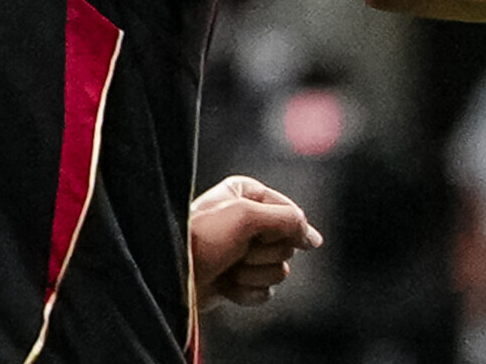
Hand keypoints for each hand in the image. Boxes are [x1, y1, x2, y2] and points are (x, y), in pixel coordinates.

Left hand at [189, 176, 322, 307]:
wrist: (170, 276)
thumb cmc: (201, 238)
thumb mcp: (246, 216)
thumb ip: (288, 220)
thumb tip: (315, 240)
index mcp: (246, 194)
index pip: (290, 212)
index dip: (281, 227)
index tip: (256, 231)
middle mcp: (246, 221)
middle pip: (287, 243)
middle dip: (263, 253)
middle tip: (235, 251)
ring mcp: (243, 252)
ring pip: (279, 269)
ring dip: (253, 274)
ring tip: (227, 269)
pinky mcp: (239, 279)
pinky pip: (266, 290)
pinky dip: (247, 292)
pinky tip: (226, 286)